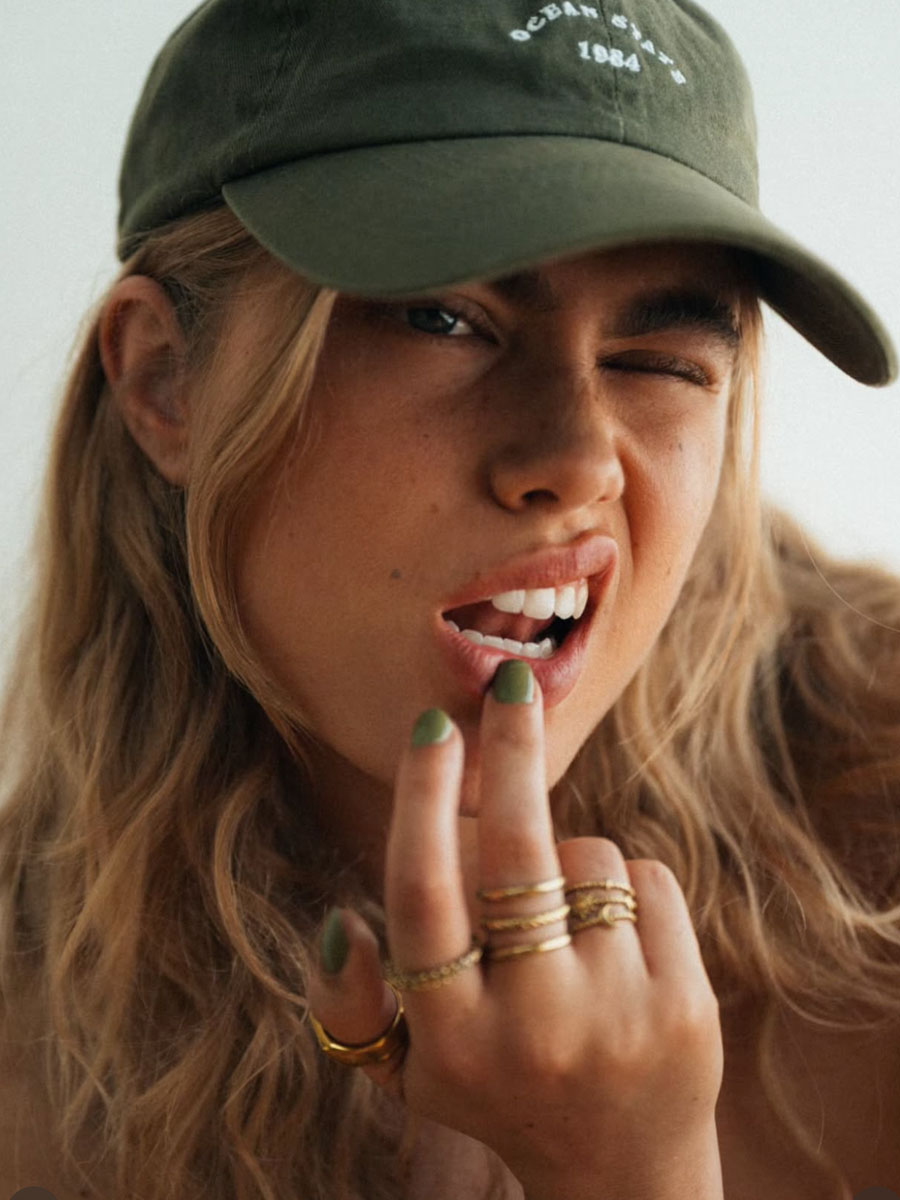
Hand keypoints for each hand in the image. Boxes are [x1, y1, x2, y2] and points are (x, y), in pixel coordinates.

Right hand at [308, 663, 724, 1199]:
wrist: (622, 1174)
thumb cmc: (496, 1092)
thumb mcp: (407, 1070)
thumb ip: (351, 1003)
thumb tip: (336, 919)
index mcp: (450, 1038)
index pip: (421, 894)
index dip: (422, 800)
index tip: (432, 727)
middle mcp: (530, 1030)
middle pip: (516, 854)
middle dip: (513, 752)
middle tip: (513, 682)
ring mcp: (614, 1019)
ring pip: (590, 857)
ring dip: (570, 862)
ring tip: (564, 928)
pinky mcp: (683, 1007)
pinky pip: (647, 882)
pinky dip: (626, 889)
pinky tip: (618, 946)